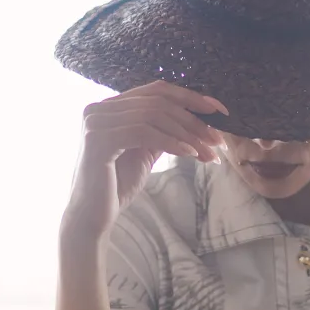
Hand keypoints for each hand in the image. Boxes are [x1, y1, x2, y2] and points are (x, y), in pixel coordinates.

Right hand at [60, 80, 229, 245]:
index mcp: (110, 107)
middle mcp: (99, 108)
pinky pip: (144, 132)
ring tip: (209, 152)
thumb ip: (160, 133)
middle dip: (193, 120)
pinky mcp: (97, 139)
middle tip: (218, 139)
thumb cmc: (116, 187)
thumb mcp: (144, 153)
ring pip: (154, 115)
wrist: (91, 218)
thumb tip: (193, 121)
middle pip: (158, 102)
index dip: (190, 97)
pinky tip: (191, 154)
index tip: (218, 111)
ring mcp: (96, 122)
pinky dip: (171, 142)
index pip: (156, 91)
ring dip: (187, 134)